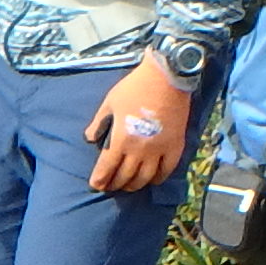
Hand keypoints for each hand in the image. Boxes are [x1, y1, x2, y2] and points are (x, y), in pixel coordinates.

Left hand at [84, 50, 195, 194]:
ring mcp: (159, 150)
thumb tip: (89, 139)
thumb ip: (98, 123)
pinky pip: (166, 170)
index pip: (107, 167)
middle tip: (110, 186)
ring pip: (145, 178)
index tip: (96, 185)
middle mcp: (140, 150)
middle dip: (115, 184)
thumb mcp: (110, 103)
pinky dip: (157, 179)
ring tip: (128, 186)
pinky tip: (152, 180)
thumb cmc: (134, 88)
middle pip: (125, 176)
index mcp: (121, 140)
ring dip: (134, 185)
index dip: (100, 179)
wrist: (166, 78)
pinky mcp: (175, 146)